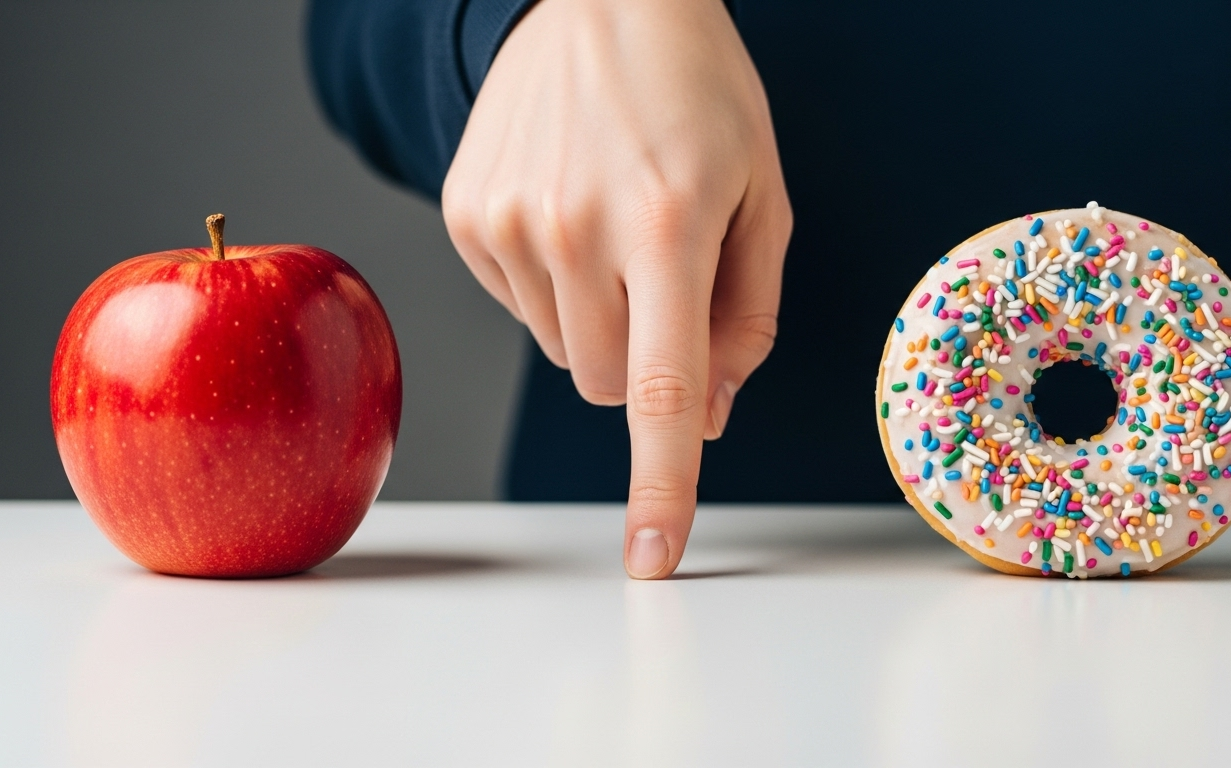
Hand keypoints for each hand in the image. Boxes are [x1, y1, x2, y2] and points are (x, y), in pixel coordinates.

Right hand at [442, 0, 790, 577]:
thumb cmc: (702, 95)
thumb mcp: (765, 194)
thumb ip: (749, 316)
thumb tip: (712, 416)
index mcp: (669, 221)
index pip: (662, 386)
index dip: (662, 482)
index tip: (651, 557)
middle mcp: (576, 227)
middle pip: (606, 385)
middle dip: (644, 363)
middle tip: (663, 277)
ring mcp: (509, 221)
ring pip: (561, 350)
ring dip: (597, 318)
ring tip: (614, 224)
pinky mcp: (465, 214)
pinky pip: (517, 305)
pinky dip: (552, 282)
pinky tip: (569, 208)